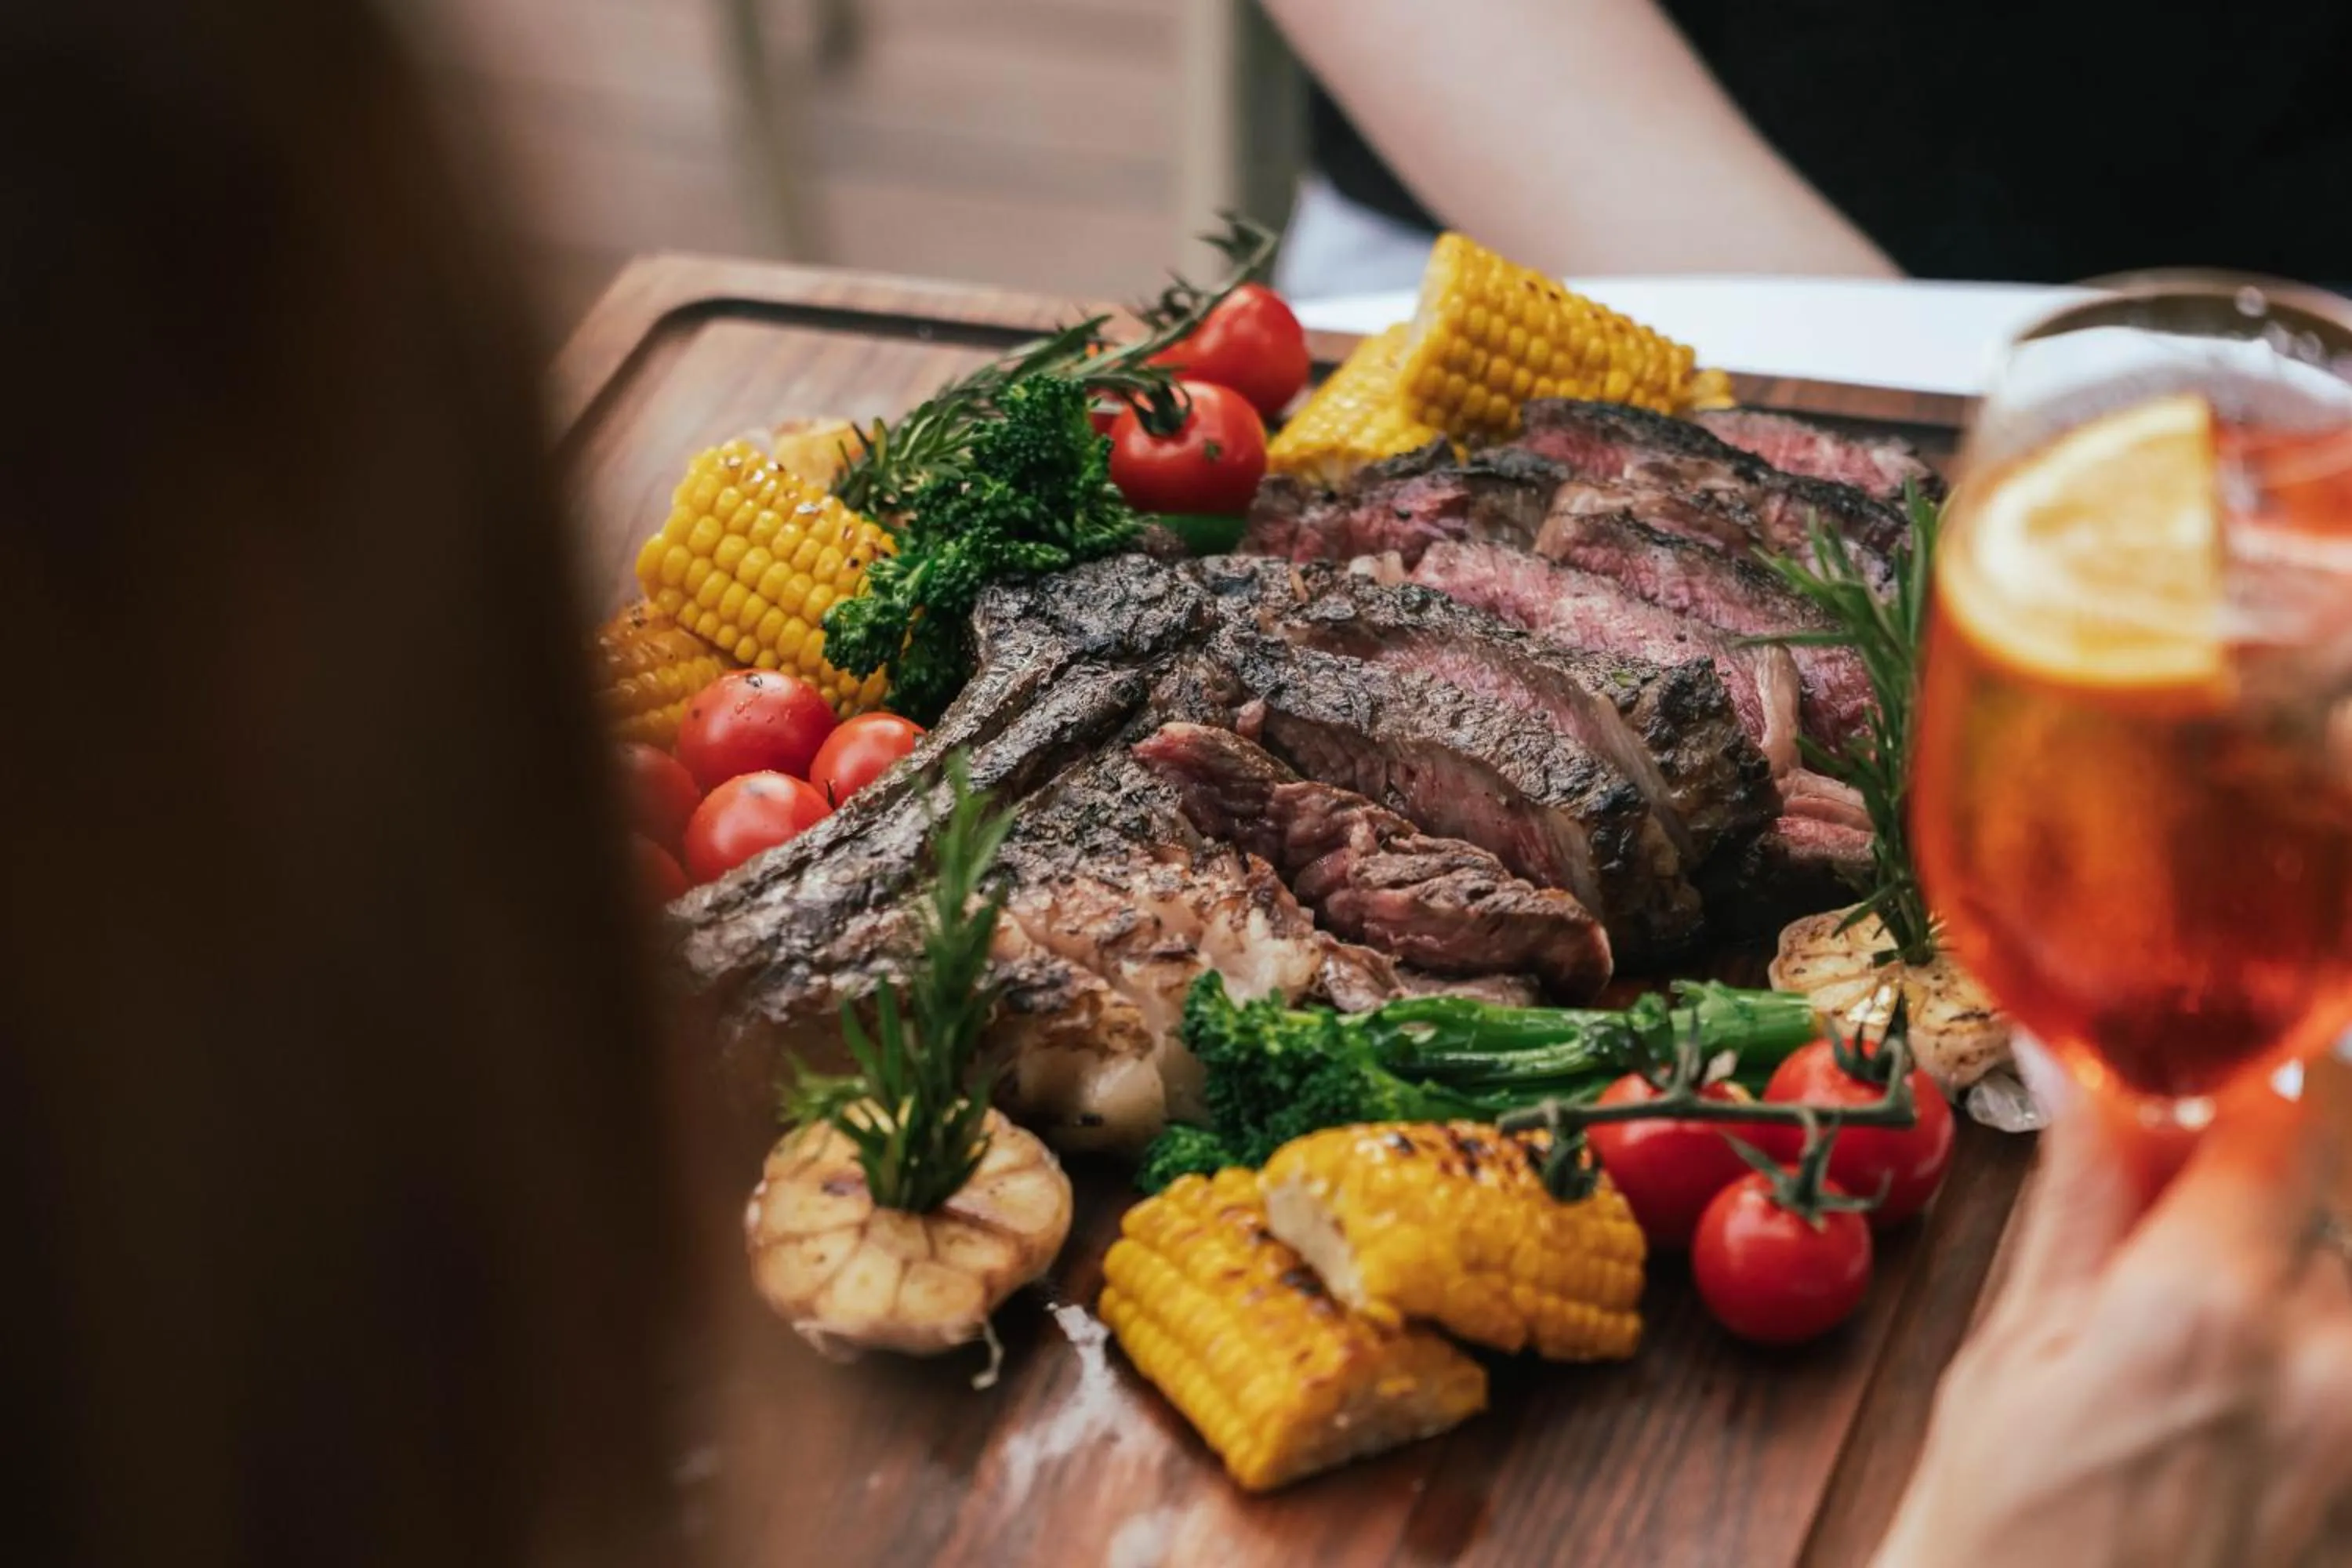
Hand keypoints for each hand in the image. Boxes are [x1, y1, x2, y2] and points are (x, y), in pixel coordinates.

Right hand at [1876, 1045, 2351, 1566]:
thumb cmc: (1997, 1538)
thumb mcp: (2009, 1345)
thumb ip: (2081, 1190)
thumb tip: (2074, 1056)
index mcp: (2207, 1307)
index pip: (2300, 1107)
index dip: (2254, 1064)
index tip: (2201, 1058)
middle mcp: (2327, 1365)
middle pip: (2337, 1185)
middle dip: (2258, 1173)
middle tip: (2163, 1217)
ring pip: (2340, 1271)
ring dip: (2275, 1265)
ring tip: (2171, 1336)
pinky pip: (2342, 1353)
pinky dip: (2295, 1336)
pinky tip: (2203, 1390)